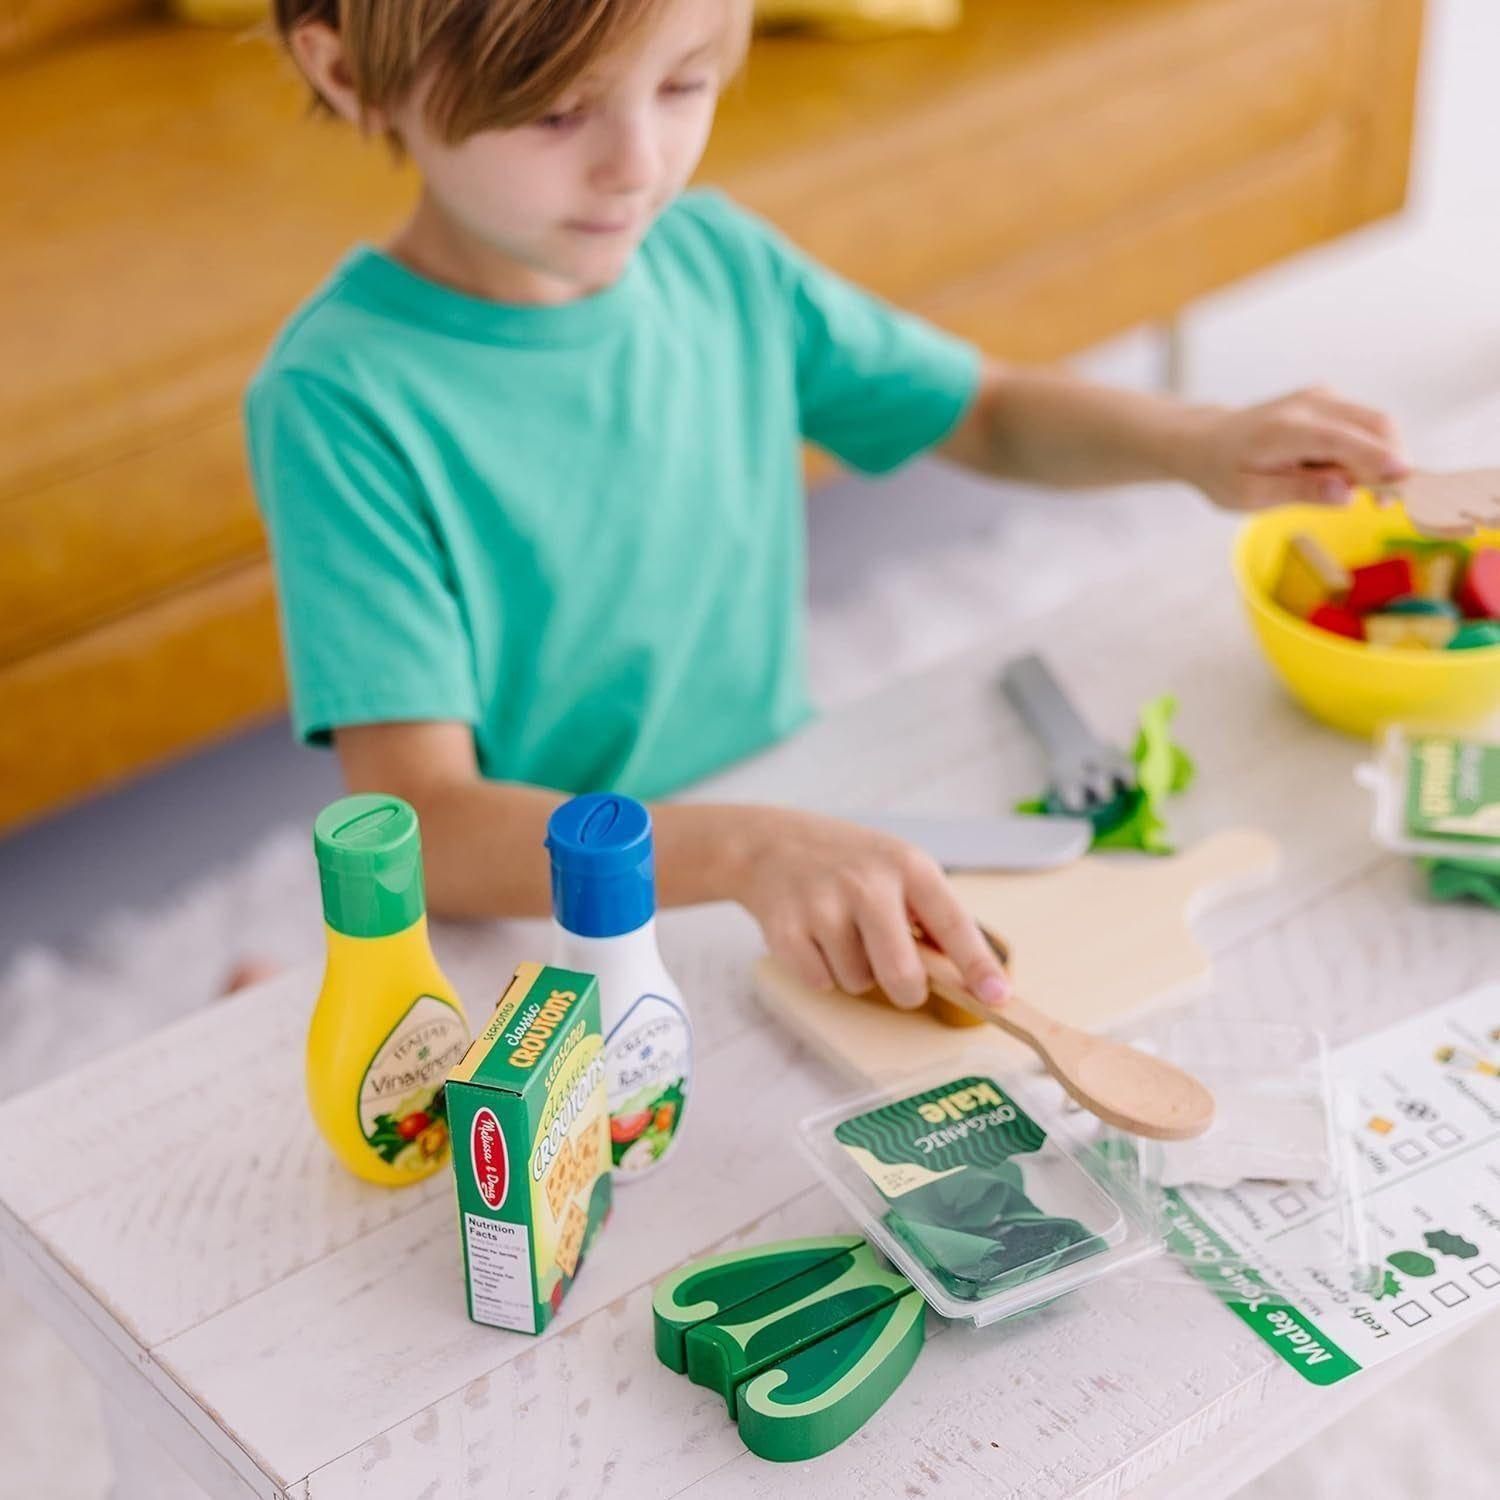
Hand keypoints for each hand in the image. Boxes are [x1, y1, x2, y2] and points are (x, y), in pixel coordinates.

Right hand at [724, 807, 1009, 1010]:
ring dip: (855, 972)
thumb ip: (930, 916)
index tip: (998, 997)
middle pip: (902, 974)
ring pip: (858, 983)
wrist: (770, 843)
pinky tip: (814, 938)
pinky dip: (821, 972)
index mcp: (908, 866)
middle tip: (901, 981)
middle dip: (907, 991)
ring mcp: (823, 905)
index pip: (953, 924)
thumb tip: (970, 976)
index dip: (978, 966)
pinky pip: (820, 982)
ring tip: (841, 934)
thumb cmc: (848, 862)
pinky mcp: (786, 928)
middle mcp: (867, 883)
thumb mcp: (897, 866)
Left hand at [1179, 387, 1408, 510]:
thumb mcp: (1250, 495)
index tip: (1404, 478)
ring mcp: (1321, 396)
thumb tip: (1347, 495)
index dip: (1377, 458)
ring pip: (1375, 424)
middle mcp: (1308, 404)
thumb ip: (1299, 492)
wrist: (1206, 440)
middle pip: (1375, 425)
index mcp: (1283, 429)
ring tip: (1332, 485)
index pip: (1341, 439)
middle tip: (1378, 503)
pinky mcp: (1329, 400)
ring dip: (1375, 459)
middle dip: (1389, 462)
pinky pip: (1362, 425)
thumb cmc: (1224, 472)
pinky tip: (1327, 470)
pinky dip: (1362, 451)